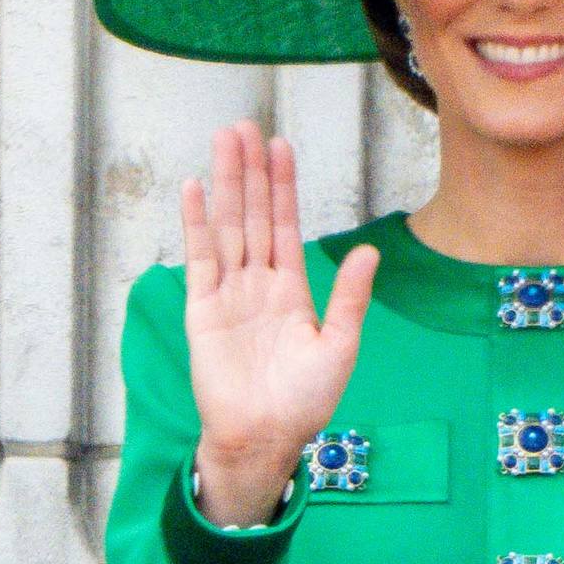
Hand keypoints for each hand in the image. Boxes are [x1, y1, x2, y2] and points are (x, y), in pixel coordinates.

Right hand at [180, 120, 376, 527]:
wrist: (266, 437)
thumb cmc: (305, 402)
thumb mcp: (340, 346)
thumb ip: (350, 297)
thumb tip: (368, 251)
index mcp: (292, 291)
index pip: (286, 226)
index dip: (284, 187)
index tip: (281, 146)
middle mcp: (258, 285)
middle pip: (254, 215)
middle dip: (252, 171)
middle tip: (246, 126)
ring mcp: (228, 294)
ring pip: (227, 227)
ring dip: (226, 184)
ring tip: (224, 141)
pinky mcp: (202, 310)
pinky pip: (200, 259)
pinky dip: (196, 224)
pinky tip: (195, 189)